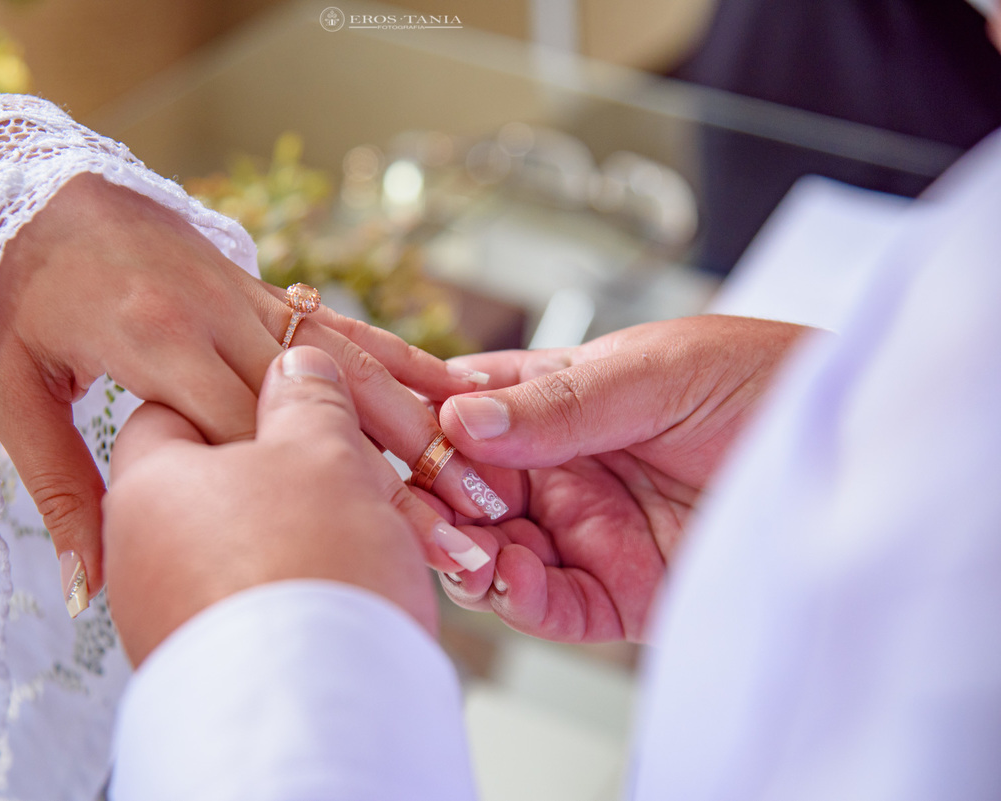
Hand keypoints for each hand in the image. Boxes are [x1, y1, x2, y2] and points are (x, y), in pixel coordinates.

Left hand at [0, 174, 491, 610]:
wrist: (25, 188)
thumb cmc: (9, 294)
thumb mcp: (11, 392)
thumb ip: (59, 489)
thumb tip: (82, 589)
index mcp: (156, 342)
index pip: (254, 432)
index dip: (321, 493)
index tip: (381, 549)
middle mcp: (216, 316)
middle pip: (327, 405)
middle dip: (403, 468)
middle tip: (471, 522)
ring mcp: (246, 296)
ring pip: (351, 362)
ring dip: (421, 420)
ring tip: (483, 471)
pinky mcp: (259, 286)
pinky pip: (341, 326)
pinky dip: (400, 358)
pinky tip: (452, 387)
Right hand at [425, 316, 810, 641]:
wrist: (858, 448)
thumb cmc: (766, 381)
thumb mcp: (656, 370)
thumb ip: (560, 402)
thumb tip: (463, 419)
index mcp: (553, 401)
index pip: (457, 410)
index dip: (416, 420)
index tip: (392, 429)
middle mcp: (557, 469)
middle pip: (460, 490)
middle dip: (432, 497)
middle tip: (430, 500)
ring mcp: (582, 532)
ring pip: (489, 552)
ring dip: (465, 551)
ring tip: (472, 544)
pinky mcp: (617, 592)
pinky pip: (548, 606)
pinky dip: (519, 599)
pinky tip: (512, 576)